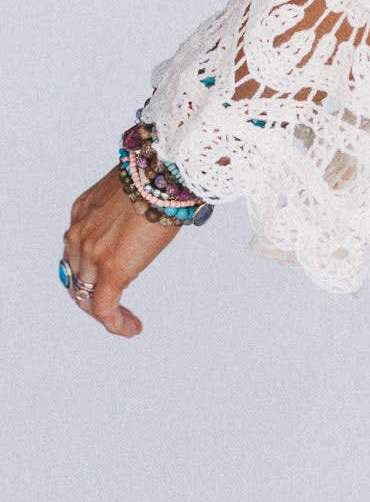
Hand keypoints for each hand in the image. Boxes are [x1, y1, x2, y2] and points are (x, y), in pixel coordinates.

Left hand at [62, 167, 181, 336]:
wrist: (162, 174)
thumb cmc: (157, 177)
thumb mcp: (128, 194)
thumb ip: (124, 215)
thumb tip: (141, 226)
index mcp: (82, 214)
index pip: (75, 252)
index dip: (87, 271)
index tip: (102, 281)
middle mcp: (79, 234)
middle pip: (77, 277)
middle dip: (92, 296)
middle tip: (112, 308)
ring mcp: (91, 253)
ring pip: (87, 296)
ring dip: (105, 311)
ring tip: (126, 321)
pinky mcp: (111, 270)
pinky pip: (104, 308)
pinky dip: (115, 323)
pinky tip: (131, 328)